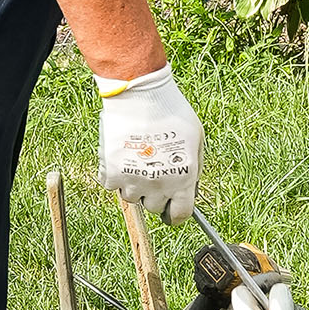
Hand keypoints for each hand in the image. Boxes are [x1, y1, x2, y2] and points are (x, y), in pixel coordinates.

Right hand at [96, 65, 201, 222]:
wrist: (140, 95)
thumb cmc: (171, 112)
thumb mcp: (197, 139)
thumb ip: (195, 167)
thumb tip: (190, 186)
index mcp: (183, 179)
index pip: (180, 214)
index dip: (176, 213)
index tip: (171, 209)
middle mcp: (159, 185)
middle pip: (154, 206)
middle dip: (156, 194)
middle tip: (153, 173)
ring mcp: (133, 181)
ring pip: (132, 197)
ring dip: (134, 185)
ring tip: (137, 160)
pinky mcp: (111, 172)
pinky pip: (112, 185)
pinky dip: (114, 175)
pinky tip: (120, 157)